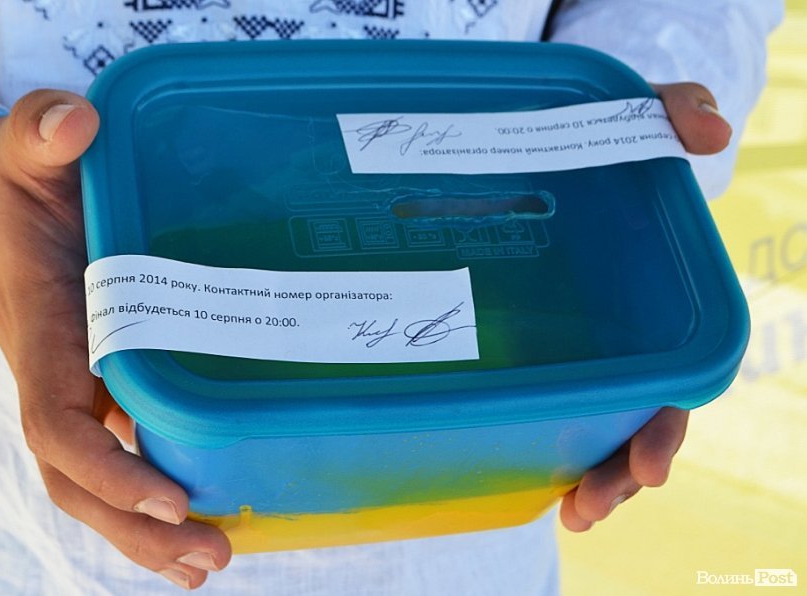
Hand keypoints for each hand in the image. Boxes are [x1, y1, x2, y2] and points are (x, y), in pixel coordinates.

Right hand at [0, 90, 230, 589]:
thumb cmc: (15, 186)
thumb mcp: (25, 147)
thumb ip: (41, 130)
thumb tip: (75, 121)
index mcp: (41, 331)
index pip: (56, 420)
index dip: (106, 466)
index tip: (170, 495)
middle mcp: (55, 375)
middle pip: (79, 479)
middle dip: (135, 528)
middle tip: (211, 559)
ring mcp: (75, 388)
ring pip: (96, 481)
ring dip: (146, 531)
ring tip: (212, 562)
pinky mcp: (97, 384)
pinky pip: (118, 452)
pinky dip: (150, 493)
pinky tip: (202, 516)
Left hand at [560, 82, 730, 530]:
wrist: (540, 153)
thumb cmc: (599, 149)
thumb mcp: (627, 122)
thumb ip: (665, 115)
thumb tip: (710, 129)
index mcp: (653, 308)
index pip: (674, 383)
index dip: (665, 427)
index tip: (651, 465)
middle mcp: (617, 341)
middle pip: (629, 424)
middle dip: (617, 470)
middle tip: (590, 507)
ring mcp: (569, 350)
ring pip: (585, 427)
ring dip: (581, 475)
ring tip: (567, 512)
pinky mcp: (521, 346)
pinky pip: (530, 402)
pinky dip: (526, 441)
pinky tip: (507, 470)